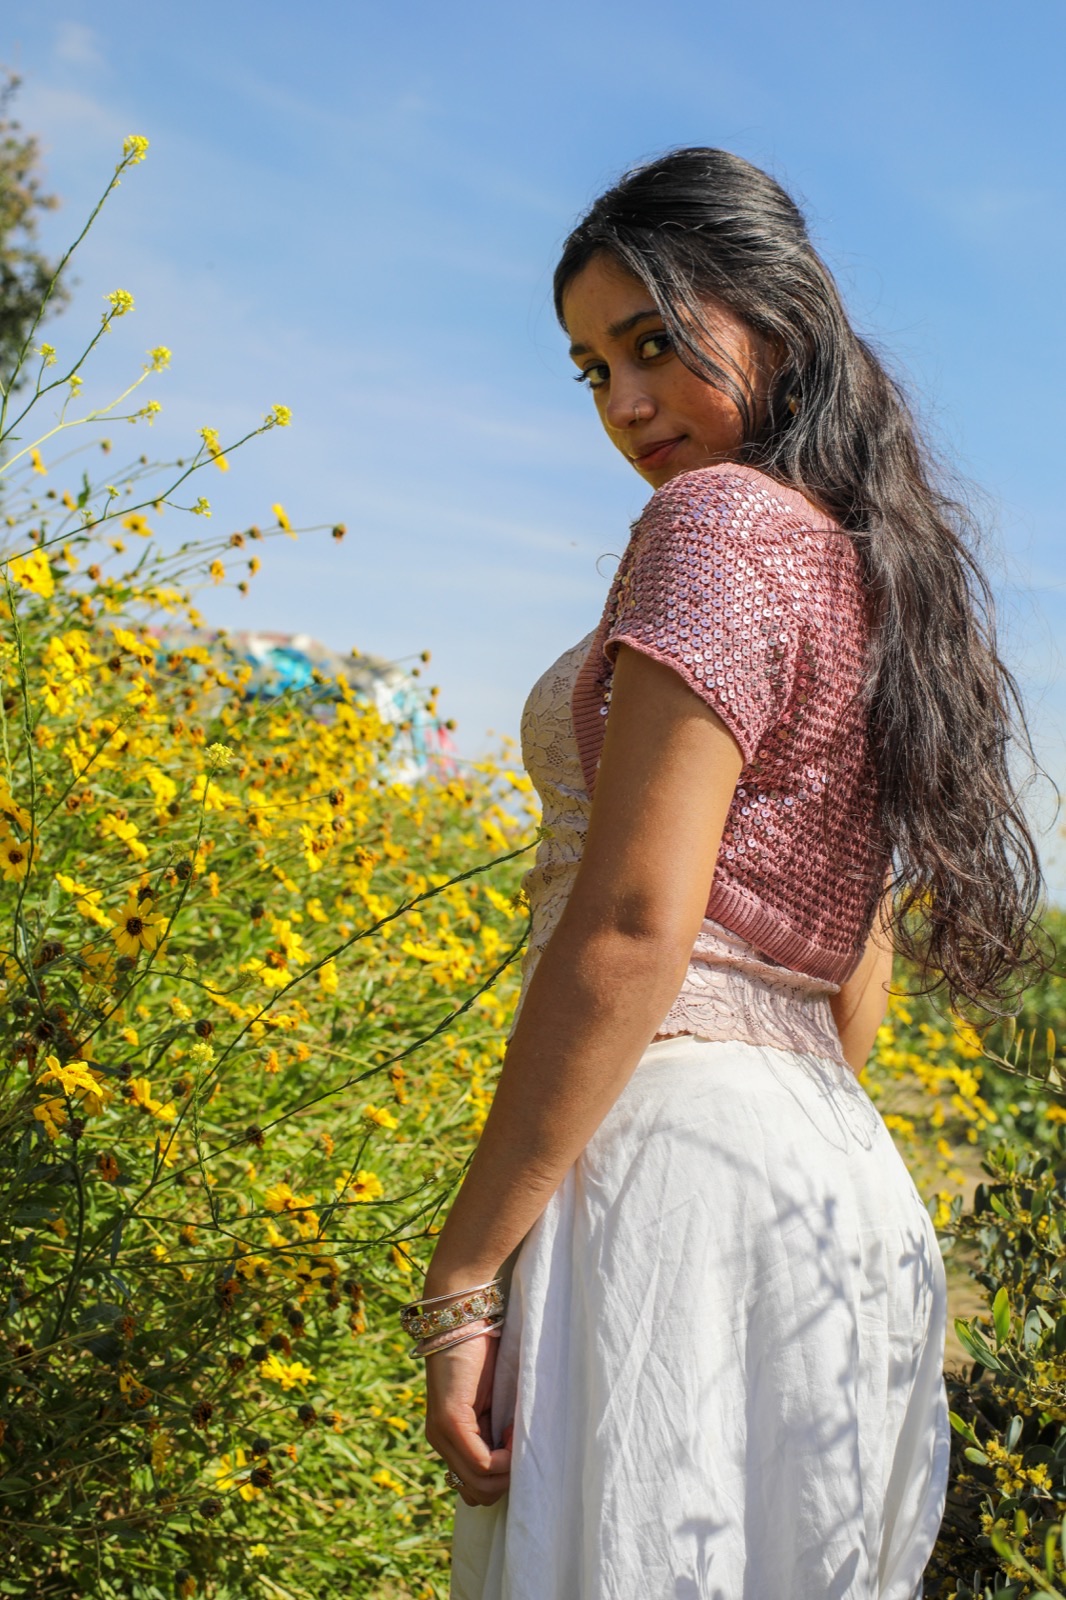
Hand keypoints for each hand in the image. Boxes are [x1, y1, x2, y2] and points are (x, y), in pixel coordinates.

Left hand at [425, 1329, 511, 1506]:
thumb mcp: (493, 1401)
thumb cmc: (484, 1352)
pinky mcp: (450, 1422)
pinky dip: (504, 1456)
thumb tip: (518, 1461)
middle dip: (506, 1479)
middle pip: (477, 1494)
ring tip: (515, 1433)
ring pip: (479, 1485)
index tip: (517, 1447)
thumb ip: (496, 1429)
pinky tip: (511, 1428)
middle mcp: (441, 1443)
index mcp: (450, 1439)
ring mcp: (442, 1435)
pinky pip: (480, 1463)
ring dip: (507, 1469)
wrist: (462, 1316)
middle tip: (518, 1443)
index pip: (473, 1490)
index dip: (502, 1479)